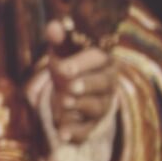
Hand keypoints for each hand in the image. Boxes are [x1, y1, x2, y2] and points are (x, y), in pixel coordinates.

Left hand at [44, 20, 117, 145]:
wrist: (69, 91)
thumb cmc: (68, 64)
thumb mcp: (61, 51)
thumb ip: (58, 39)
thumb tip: (54, 26)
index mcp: (102, 60)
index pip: (98, 59)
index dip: (82, 63)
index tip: (63, 68)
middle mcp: (107, 83)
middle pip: (102, 84)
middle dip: (86, 85)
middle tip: (69, 86)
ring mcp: (102, 105)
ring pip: (96, 106)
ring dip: (80, 105)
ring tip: (63, 102)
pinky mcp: (92, 124)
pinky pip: (87, 131)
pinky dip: (75, 133)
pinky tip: (62, 133)